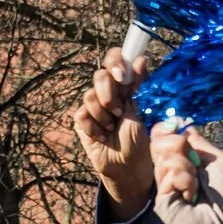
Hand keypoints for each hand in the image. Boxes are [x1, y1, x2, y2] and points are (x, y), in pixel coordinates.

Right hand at [74, 50, 157, 214]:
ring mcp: (93, 106)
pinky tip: (102, 137)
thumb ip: (135, 85)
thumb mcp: (138, 110)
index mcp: (122, 85)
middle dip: (110, 94)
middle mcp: (106, 91)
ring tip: (112, 129)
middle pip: (100, 75)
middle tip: (119, 111)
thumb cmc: (137, 139)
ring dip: (104, 115)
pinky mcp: (81, 121)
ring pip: (90, 96)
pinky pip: (82, 114)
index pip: (113, 59)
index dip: (115, 62)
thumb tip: (141, 58)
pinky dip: (94, 127)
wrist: (127, 166)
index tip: (122, 76)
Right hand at [150, 122, 221, 209]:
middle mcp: (173, 172)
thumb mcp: (218, 160)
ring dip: (186, 166)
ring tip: (197, 185)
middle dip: (177, 145)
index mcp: (186, 161)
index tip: (175, 127)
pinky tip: (192, 195)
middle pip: (158, 143)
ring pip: (163, 157)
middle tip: (194, 163)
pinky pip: (168, 174)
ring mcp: (166, 186)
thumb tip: (184, 126)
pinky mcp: (161, 200)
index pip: (163, 138)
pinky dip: (185, 180)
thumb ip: (198, 142)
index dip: (165, 129)